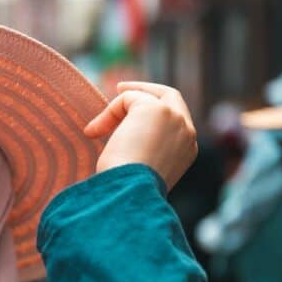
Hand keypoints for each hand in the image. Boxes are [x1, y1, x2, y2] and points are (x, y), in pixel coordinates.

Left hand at [83, 81, 198, 189]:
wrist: (130, 193)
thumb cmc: (127, 190)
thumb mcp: (139, 169)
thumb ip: (142, 149)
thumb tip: (122, 140)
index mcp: (187, 150)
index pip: (175, 120)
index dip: (153, 110)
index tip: (127, 111)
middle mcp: (187, 132)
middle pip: (171, 96)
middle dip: (145, 89)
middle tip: (119, 88)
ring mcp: (175, 118)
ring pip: (143, 97)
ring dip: (115, 110)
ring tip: (94, 131)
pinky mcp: (156, 109)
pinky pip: (127, 98)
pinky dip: (108, 113)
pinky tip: (94, 132)